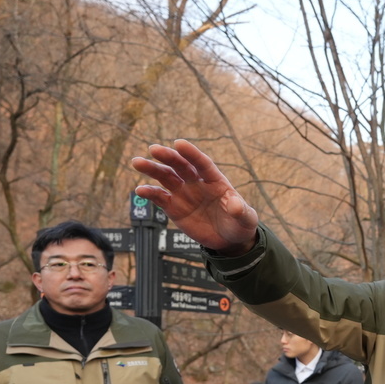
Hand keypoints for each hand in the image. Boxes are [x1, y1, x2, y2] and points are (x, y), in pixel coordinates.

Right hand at [130, 140, 259, 254]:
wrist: (230, 240)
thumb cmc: (239, 223)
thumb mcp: (247, 218)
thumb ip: (242, 211)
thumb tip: (235, 205)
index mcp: (215, 180)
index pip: (202, 163)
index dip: (192, 154)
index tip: (179, 143)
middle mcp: (197, 183)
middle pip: (180, 166)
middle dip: (168, 157)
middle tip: (153, 149)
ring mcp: (184, 194)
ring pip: (166, 177)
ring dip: (152, 169)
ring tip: (137, 163)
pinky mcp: (174, 208)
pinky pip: (160, 198)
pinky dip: (150, 193)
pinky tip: (140, 190)